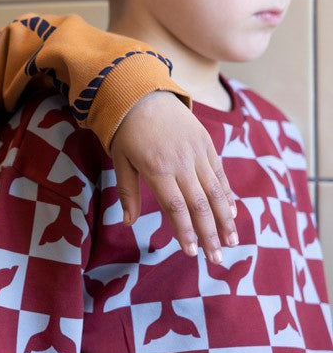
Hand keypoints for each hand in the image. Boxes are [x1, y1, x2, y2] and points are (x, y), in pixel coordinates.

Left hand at [109, 91, 237, 263]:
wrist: (143, 93)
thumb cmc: (125, 130)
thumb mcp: (120, 160)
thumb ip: (127, 192)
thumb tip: (128, 223)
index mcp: (157, 168)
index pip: (175, 207)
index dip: (184, 231)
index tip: (190, 253)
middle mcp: (181, 162)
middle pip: (199, 204)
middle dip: (209, 234)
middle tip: (216, 259)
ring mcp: (197, 152)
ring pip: (215, 191)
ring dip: (224, 219)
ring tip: (231, 242)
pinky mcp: (207, 144)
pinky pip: (219, 173)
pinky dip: (226, 194)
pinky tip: (231, 213)